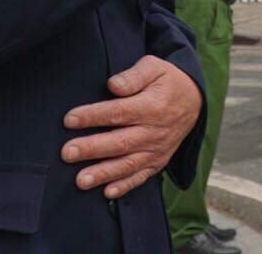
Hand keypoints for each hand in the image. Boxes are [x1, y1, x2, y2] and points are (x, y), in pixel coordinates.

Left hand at [60, 55, 202, 198]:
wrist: (194, 101)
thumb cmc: (167, 81)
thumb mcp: (154, 67)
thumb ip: (134, 76)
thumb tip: (113, 85)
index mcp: (151, 106)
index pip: (118, 112)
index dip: (93, 116)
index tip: (69, 119)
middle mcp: (154, 131)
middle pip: (120, 142)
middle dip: (92, 149)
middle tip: (67, 153)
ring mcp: (156, 149)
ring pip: (128, 164)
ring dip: (104, 173)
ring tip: (80, 180)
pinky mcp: (158, 161)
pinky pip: (141, 176)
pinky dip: (125, 186)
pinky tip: (107, 192)